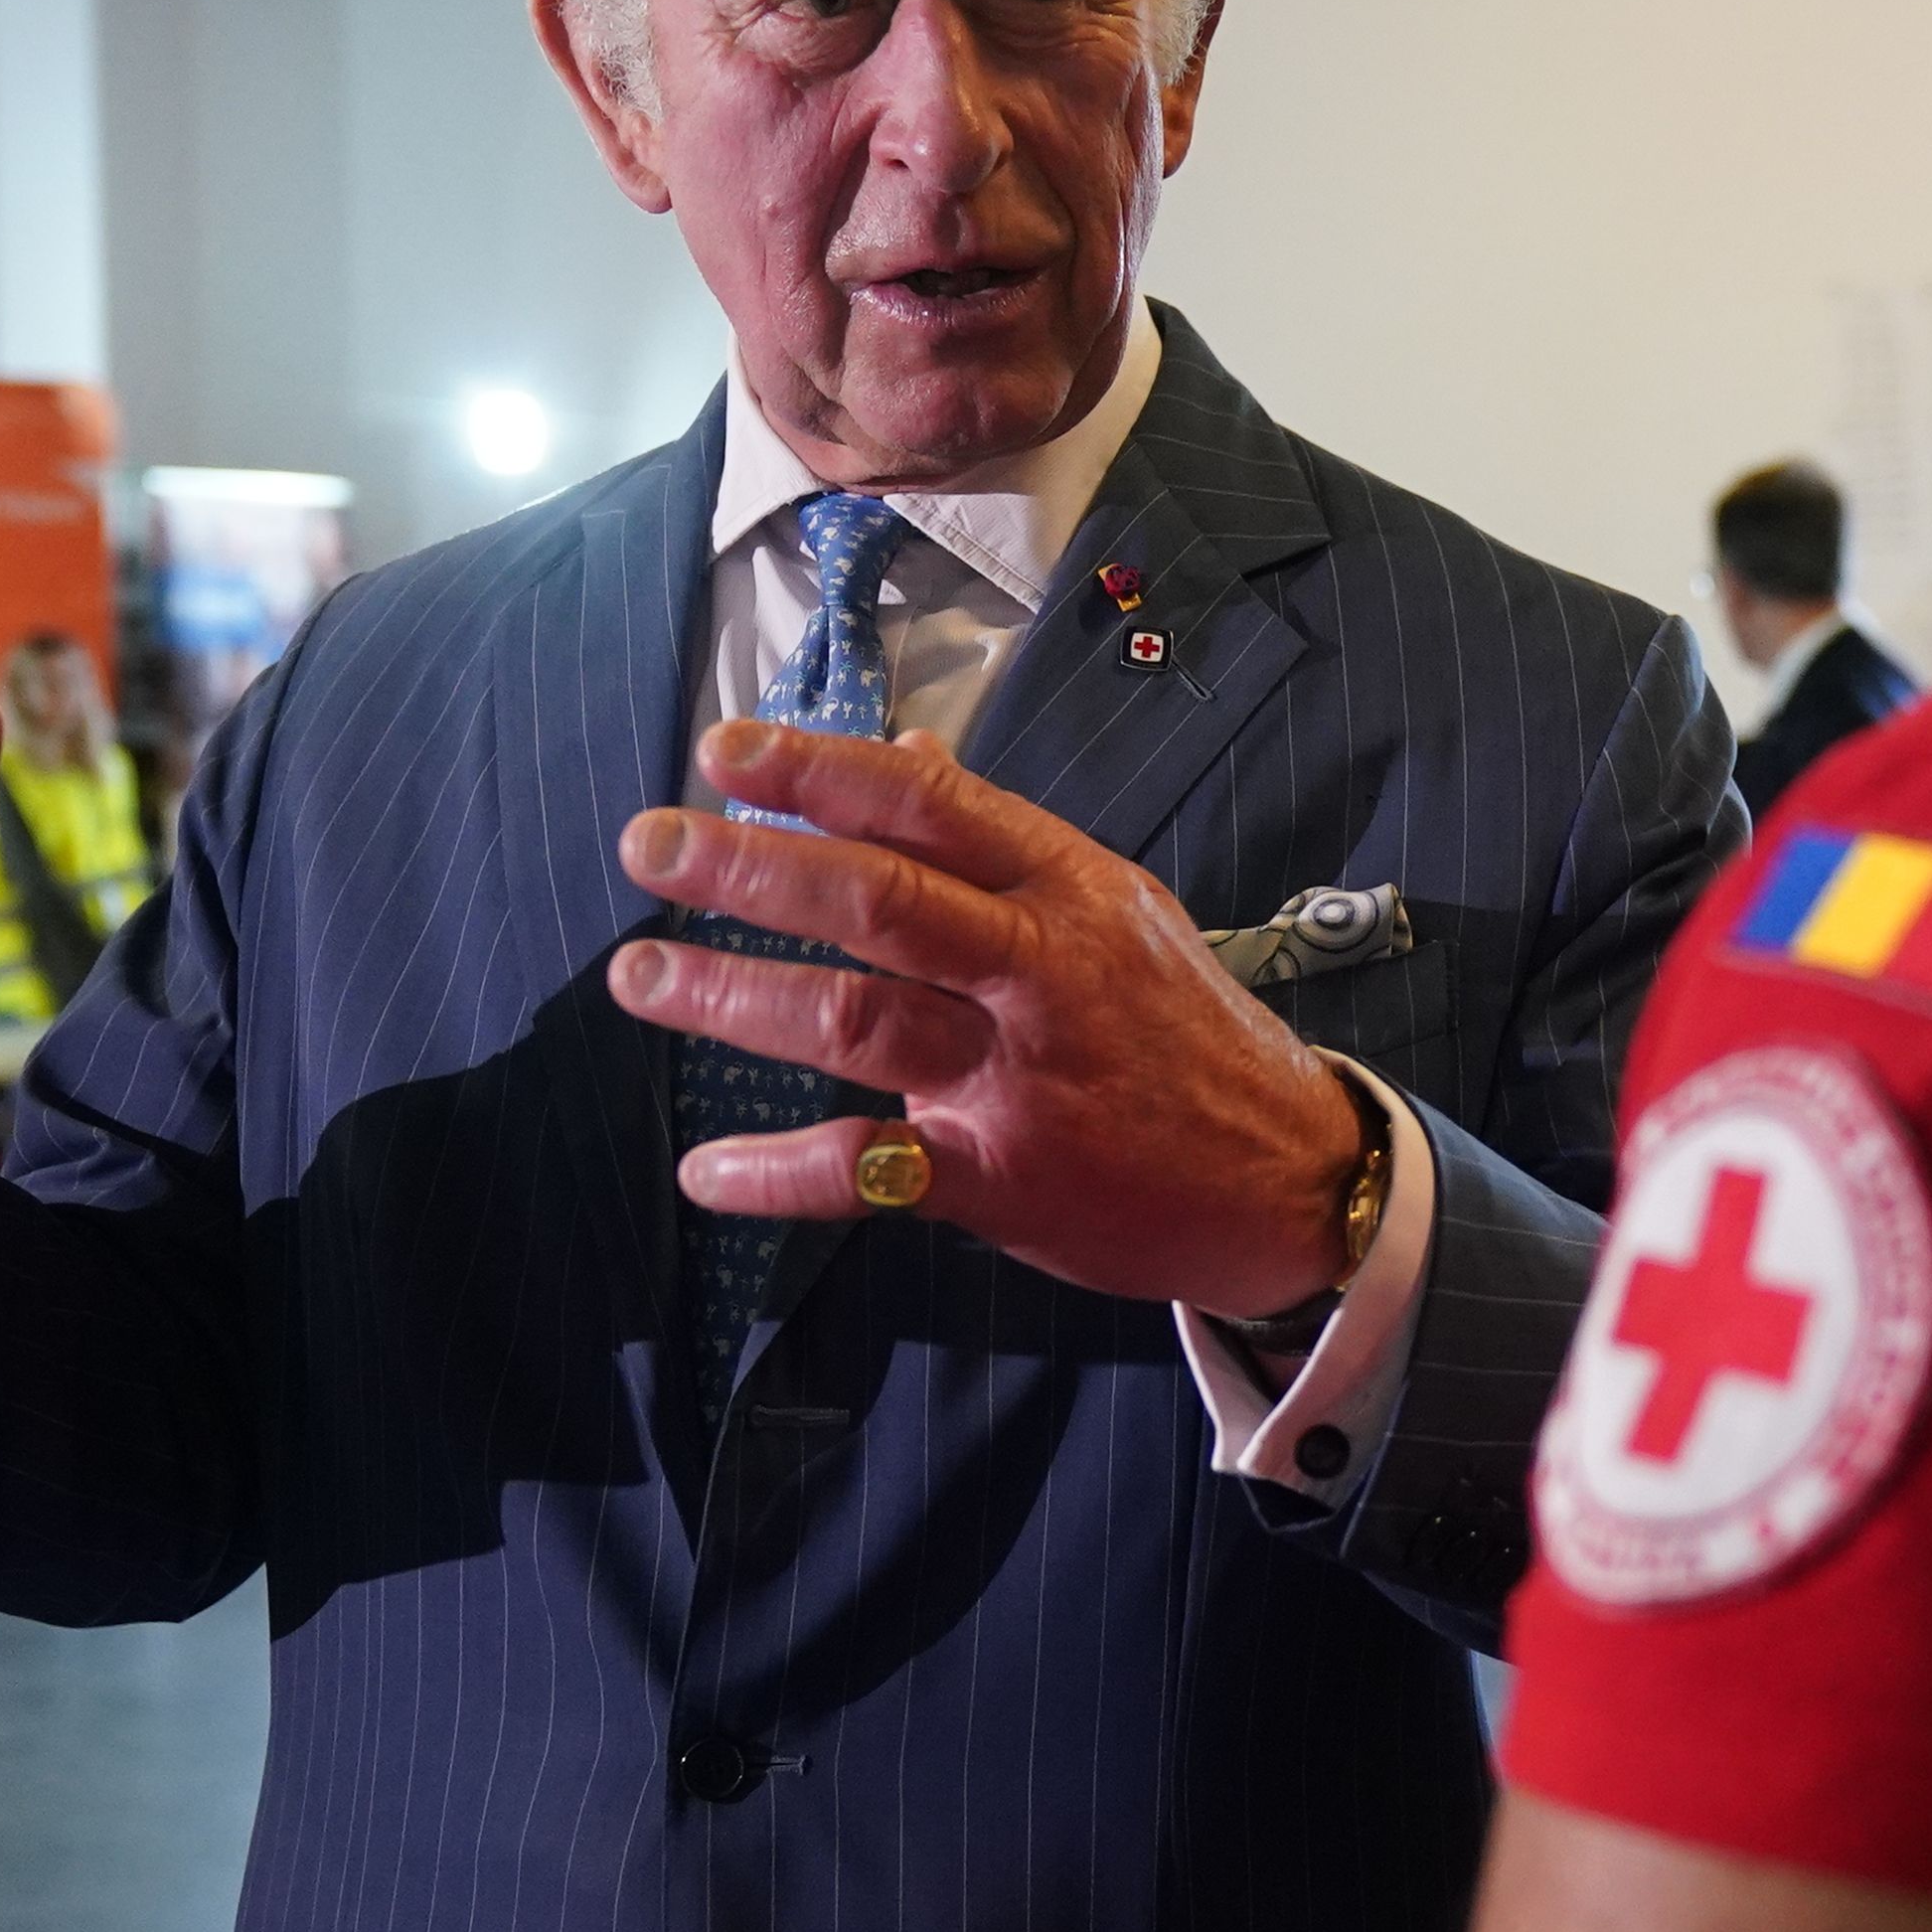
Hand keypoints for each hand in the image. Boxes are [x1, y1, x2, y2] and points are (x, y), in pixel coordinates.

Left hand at [611, 723, 1361, 1321]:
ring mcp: (1023, 1077)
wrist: (1289, 1175)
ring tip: (642, 977)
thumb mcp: (1120, 910)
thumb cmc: (1184, 1032)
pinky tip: (707, 1172)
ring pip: (858, 1020)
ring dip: (735, 996)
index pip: (932, 808)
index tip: (724, 750)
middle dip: (753, 866)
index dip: (823, 771)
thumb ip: (1005, 843)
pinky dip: (783, 1173)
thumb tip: (910, 758)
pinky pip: (876, 1170)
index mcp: (1070, 889)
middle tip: (652, 847)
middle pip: (880, 901)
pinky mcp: (1008, 1180)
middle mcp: (1045, 971)